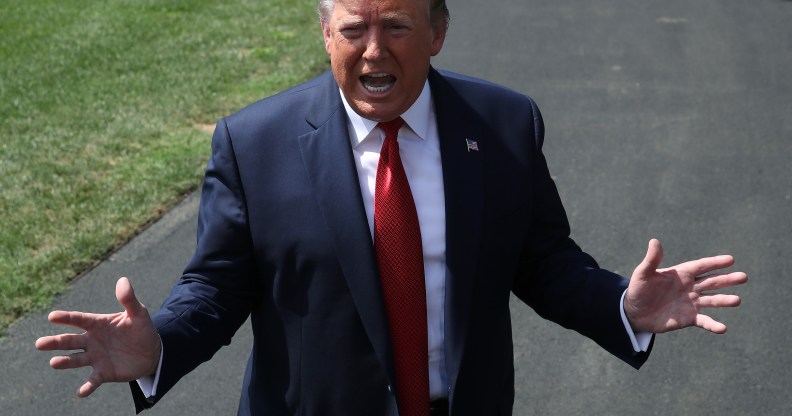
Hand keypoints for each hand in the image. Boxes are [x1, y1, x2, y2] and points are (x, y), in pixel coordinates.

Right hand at [36, 277, 161, 396]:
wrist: (152, 351)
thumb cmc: (141, 329)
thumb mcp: (138, 313)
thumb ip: (129, 299)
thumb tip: (122, 280)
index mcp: (97, 324)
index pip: (79, 319)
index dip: (66, 317)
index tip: (52, 316)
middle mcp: (92, 341)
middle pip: (70, 340)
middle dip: (55, 342)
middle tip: (39, 344)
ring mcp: (95, 357)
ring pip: (76, 359)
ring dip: (65, 362)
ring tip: (54, 362)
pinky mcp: (103, 372)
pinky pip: (93, 380)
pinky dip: (87, 386)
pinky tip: (81, 392)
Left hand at [624, 239, 747, 333]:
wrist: (634, 312)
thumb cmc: (639, 290)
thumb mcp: (643, 274)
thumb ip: (651, 260)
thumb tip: (654, 241)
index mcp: (681, 274)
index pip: (701, 266)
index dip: (715, 263)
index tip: (731, 259)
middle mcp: (690, 287)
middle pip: (712, 282)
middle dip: (727, 279)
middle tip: (743, 277)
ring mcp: (691, 302)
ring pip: (712, 300)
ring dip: (724, 300)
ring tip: (737, 300)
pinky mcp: (689, 318)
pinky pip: (704, 321)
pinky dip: (713, 324)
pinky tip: (723, 328)